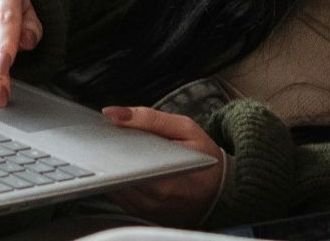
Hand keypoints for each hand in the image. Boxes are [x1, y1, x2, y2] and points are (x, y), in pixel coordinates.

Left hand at [100, 106, 228, 226]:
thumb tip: (113, 114)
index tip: (109, 133)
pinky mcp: (143, 214)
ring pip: (114, 186)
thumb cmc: (204, 156)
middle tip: (118, 140)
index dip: (110, 146)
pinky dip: (120, 181)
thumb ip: (148, 118)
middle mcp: (154, 197)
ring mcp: (147, 209)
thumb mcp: (184, 128)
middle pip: (115, 174)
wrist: (219, 189)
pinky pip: (120, 196)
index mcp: (165, 175)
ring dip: (114, 169)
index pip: (121, 162)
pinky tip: (129, 168)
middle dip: (111, 156)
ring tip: (127, 153)